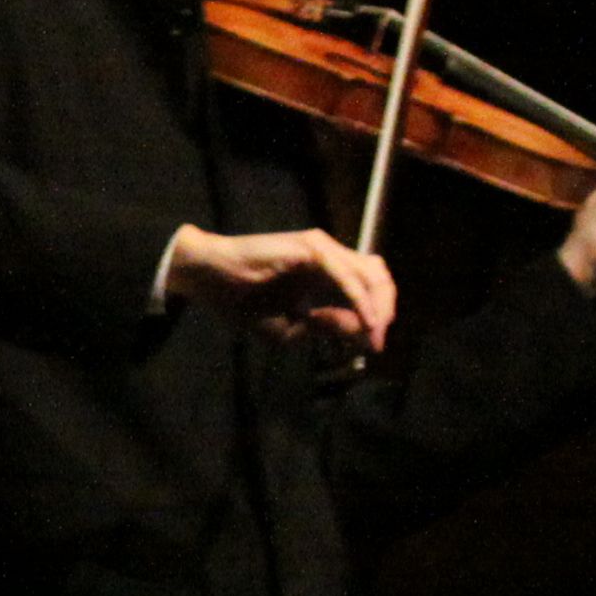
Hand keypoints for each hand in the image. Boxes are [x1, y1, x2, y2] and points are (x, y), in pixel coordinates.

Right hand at [167, 223, 394, 353]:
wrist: (210, 279)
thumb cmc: (240, 301)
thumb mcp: (289, 328)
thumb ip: (325, 328)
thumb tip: (361, 330)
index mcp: (324, 273)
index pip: (367, 286)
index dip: (377, 315)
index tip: (372, 346)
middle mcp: (328, 256)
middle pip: (377, 276)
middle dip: (385, 310)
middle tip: (377, 342)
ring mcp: (321, 249)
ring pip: (369, 273)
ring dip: (377, 305)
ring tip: (374, 332)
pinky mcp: (311, 248)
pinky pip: (346, 275)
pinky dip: (360, 299)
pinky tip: (364, 320)